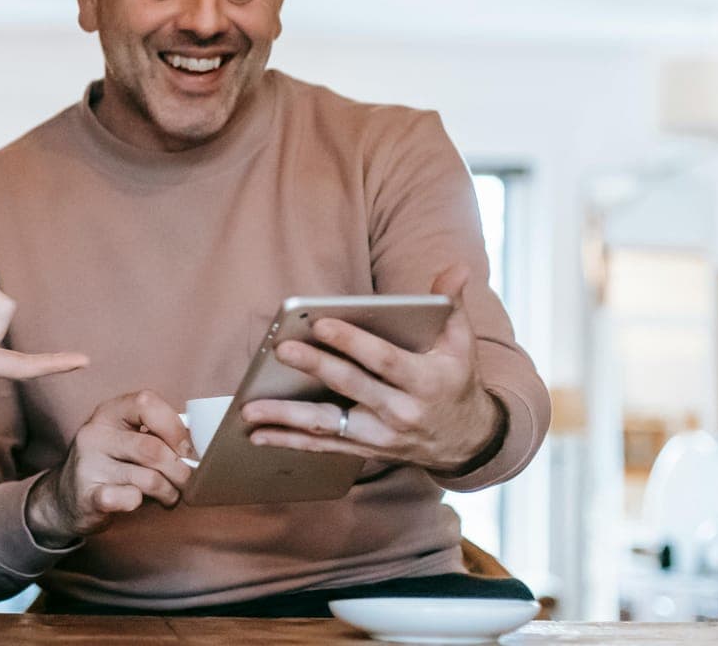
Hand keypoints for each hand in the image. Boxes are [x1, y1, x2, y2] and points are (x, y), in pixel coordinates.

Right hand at [25, 391, 193, 547]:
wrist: (65, 498)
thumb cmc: (109, 465)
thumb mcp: (125, 438)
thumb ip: (154, 433)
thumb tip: (196, 447)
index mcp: (109, 412)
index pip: (146, 402)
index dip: (175, 427)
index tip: (187, 450)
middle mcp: (95, 433)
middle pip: (152, 447)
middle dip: (180, 470)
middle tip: (186, 482)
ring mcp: (88, 464)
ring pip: (147, 478)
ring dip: (168, 492)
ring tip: (169, 496)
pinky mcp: (87, 495)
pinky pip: (126, 498)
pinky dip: (139, 503)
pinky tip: (137, 502)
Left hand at [239, 268, 505, 473]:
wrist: (467, 442)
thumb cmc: (455, 382)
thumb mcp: (462, 345)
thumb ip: (452, 304)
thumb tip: (456, 266)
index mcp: (425, 382)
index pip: (383, 360)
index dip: (352, 342)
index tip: (320, 323)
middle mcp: (401, 412)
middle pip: (350, 387)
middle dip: (314, 367)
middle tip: (280, 349)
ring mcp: (380, 436)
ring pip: (329, 426)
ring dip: (287, 418)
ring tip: (249, 408)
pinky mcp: (364, 450)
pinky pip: (322, 447)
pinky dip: (288, 442)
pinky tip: (257, 435)